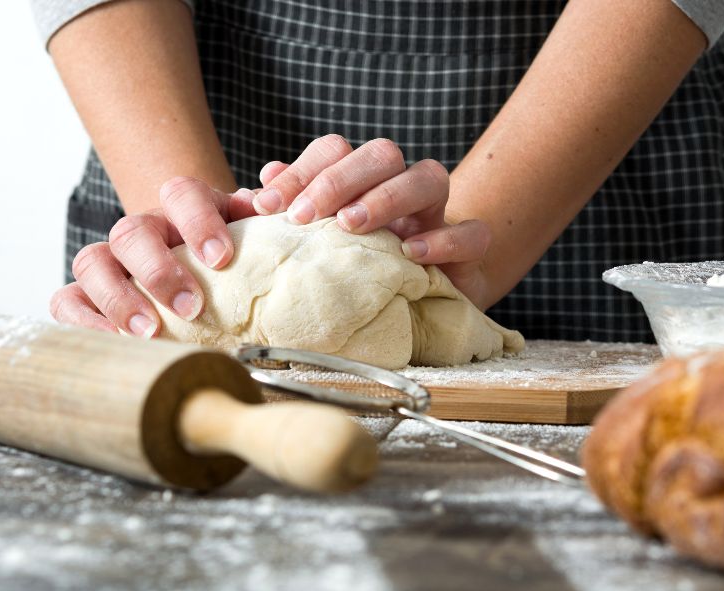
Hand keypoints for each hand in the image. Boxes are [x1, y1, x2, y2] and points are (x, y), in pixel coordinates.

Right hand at [49, 178, 256, 335]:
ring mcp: (110, 261)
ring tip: (152, 332)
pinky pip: (68, 301)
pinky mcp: (87, 294)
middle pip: (131, 231)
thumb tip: (268, 198)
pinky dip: (85, 321)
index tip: (220, 258)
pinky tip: (116, 341)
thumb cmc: (227, 259)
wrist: (197, 270)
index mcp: (183, 211)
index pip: (182, 193)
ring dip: (119, 299)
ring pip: (92, 262)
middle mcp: (142, 230)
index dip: (198, 221)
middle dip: (159, 271)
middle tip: (191, 306)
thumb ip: (261, 216)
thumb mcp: (251, 236)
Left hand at [251, 135, 491, 305]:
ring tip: (350, 225)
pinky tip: (411, 254)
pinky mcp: (469, 250)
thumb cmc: (365, 271)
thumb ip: (290, 219)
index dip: (300, 171)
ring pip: (429, 177)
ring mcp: (438, 216)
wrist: (428, 306)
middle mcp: (402, 189)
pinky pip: (471, 232)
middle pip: (382, 153)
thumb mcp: (320, 246)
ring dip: (387, 196)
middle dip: (338, 179)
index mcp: (364, 183)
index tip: (267, 206)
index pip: (335, 151)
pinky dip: (444, 239)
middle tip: (302, 216)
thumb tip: (251, 194)